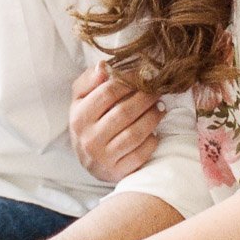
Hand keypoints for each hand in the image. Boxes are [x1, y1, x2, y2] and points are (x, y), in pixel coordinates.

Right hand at [70, 62, 163, 181]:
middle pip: (124, 112)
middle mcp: (89, 139)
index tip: (142, 74)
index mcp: (78, 117)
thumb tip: (103, 66)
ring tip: (160, 107)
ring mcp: (103, 158)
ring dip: (153, 117)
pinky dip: (151, 141)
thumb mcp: (80, 99)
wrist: (87, 160)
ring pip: (135, 134)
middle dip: (145, 98)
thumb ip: (89, 80)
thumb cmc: (87, 122)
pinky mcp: (117, 172)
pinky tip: (155, 131)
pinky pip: (140, 155)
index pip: (108, 92)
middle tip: (157, 90)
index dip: (128, 81)